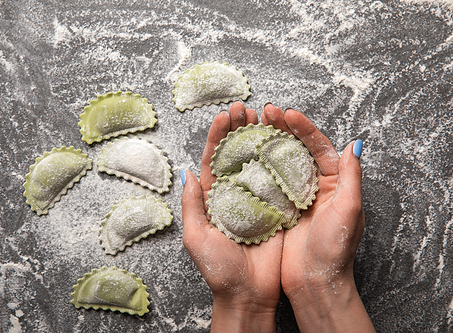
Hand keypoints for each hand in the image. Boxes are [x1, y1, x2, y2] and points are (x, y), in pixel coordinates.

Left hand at [181, 101, 280, 332]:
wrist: (248, 294)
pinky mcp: (277, 209)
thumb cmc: (218, 269)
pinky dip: (281, 160)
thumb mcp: (196, 236)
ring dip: (261, 139)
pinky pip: (279, 181)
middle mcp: (235, 195)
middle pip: (237, 155)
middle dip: (239, 130)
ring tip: (264, 117)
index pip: (214, 160)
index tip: (223, 115)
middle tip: (245, 108)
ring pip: (259, 162)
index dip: (217, 136)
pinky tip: (285, 141)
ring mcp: (257, 200)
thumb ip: (192, 204)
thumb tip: (187, 172)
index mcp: (213, 199)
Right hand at [262, 104, 374, 332]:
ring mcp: (293, 196)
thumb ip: (351, 176)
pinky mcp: (277, 208)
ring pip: (278, 161)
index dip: (303, 128)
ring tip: (252, 125)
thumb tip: (354, 144)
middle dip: (282, 128)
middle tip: (265, 111)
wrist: (315, 282)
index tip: (288, 113)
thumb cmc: (335, 249)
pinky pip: (265, 181)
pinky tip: (243, 153)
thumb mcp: (349, 210)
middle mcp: (313, 186)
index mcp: (333, 183)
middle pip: (296, 149)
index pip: (318, 146)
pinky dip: (255, 165)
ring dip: (267, 142)